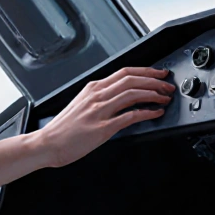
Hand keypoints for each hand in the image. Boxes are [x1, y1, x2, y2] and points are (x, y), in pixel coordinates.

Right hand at [34, 66, 173, 168]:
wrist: (47, 143)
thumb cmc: (62, 128)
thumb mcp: (80, 104)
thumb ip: (98, 98)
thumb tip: (119, 96)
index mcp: (92, 89)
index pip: (124, 72)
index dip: (146, 71)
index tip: (159, 73)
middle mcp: (96, 96)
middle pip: (132, 80)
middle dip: (154, 80)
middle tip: (167, 85)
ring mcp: (99, 111)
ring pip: (133, 94)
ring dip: (153, 94)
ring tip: (164, 98)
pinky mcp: (102, 128)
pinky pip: (130, 116)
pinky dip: (147, 113)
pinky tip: (155, 113)